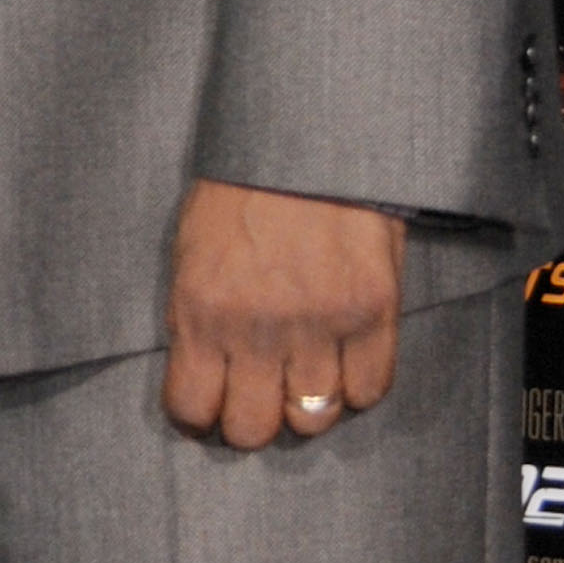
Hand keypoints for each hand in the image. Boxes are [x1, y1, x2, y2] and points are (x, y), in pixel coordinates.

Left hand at [163, 182, 403, 449]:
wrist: (306, 133)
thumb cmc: (242, 182)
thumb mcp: (192, 245)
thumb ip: (197, 312)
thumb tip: (203, 369)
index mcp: (201, 307)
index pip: (191, 407)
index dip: (200, 412)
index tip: (209, 401)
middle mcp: (257, 328)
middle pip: (252, 429)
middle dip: (252, 416)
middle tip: (259, 391)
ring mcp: (319, 324)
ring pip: (312, 420)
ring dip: (307, 405)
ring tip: (305, 375)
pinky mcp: (372, 312)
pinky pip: (369, 391)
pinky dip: (357, 386)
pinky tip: (345, 359)